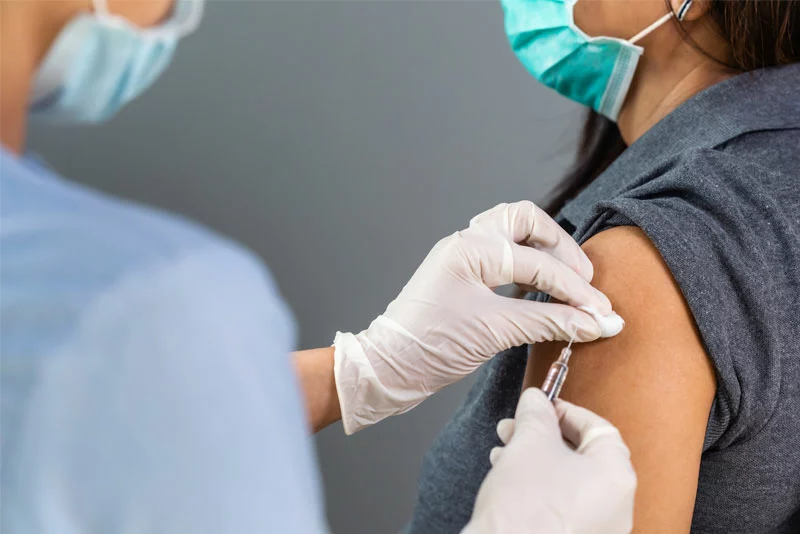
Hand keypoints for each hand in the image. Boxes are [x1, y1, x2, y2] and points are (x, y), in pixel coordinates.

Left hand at [333, 201, 620, 433]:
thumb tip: (596, 323)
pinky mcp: (463, 275)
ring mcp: (462, 256)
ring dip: (545, 252)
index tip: (603, 314)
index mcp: (470, 249)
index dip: (576, 291)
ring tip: (569, 282)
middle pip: (526, 221)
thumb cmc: (430, 346)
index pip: (538, 263)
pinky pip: (504, 256)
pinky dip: (529, 267)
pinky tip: (543, 290)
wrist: (388, 367)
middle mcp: (466, 243)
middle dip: (561, 248)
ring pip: (513, 232)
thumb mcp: (495, 331)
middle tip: (584, 282)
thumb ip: (550, 323)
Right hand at [463, 388, 635, 533]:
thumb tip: (536, 400)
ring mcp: (598, 529)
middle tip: (517, 426)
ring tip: (505, 452)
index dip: (566, 411)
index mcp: (617, 477)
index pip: (599, 428)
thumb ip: (536, 414)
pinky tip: (511, 480)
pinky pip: (563, 505)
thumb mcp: (528, 443)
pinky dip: (539, 487)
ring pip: (570, 481)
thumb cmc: (525, 509)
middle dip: (544, 435)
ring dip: (537, 460)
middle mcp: (616, 508)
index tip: (542, 405)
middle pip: (583, 455)